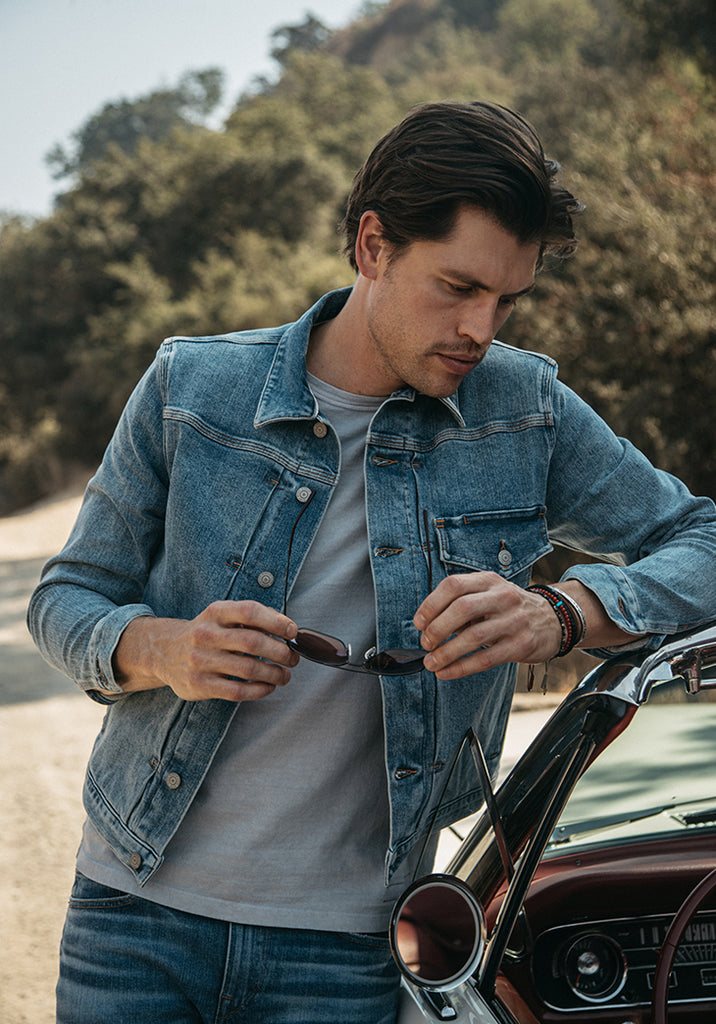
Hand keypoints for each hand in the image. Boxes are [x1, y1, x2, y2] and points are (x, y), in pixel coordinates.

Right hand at [112, 600, 298, 701]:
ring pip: (249, 669)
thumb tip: (288, 628)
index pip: (250, 612)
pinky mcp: (199, 685)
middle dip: (281, 652)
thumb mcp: (222, 616)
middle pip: (253, 643)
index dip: (276, 622)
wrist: (164, 652)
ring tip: (284, 675)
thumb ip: (252, 618)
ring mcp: (201, 661)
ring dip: (274, 674)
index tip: (293, 632)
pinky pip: (237, 691)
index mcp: (215, 612)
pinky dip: (259, 690)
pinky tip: (268, 687)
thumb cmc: (205, 632)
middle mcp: (206, 634)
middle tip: (293, 659)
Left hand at [413, 572, 562, 679]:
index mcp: (488, 580)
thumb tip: (427, 625)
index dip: (431, 605)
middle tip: (425, 643)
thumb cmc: (510, 608)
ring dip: (446, 652)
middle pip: (461, 609)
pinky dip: (461, 667)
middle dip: (437, 629)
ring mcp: (514, 620)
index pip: (453, 585)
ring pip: (473, 637)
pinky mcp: (521, 645)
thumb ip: (462, 602)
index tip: (419, 623)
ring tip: (431, 662)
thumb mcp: (489, 593)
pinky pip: (486, 659)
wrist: (553, 619)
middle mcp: (502, 596)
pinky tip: (447, 672)